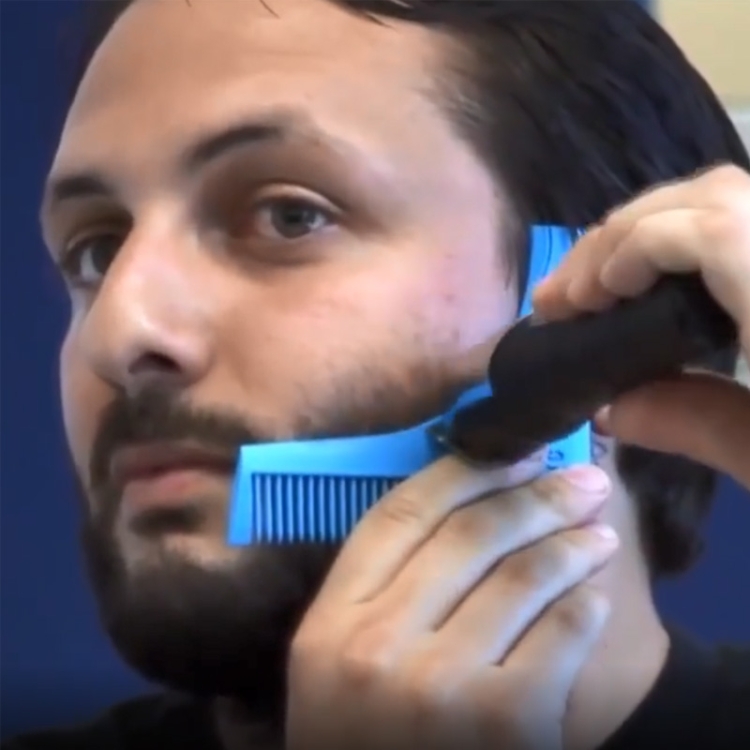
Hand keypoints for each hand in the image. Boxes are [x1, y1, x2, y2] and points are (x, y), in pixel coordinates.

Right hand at [286, 455, 616, 749]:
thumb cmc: (362, 739)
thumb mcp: (338, 663)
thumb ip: (379, 591)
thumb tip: (461, 503)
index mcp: (329, 622)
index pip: (401, 513)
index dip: (465, 471)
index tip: (515, 452)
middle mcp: (377, 645)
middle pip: (469, 535)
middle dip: (535, 495)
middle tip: (580, 480)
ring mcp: (440, 686)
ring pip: (522, 576)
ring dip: (572, 544)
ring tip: (598, 533)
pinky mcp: (504, 724)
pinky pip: (560, 636)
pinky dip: (584, 607)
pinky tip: (594, 597)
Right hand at [533, 165, 749, 488]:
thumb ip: (701, 426)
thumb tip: (613, 407)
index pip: (712, 228)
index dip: (634, 249)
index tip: (586, 303)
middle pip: (711, 194)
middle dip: (620, 235)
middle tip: (566, 296)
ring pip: (724, 195)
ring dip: (647, 232)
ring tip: (598, 288)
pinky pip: (738, 218)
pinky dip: (686, 239)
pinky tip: (658, 285)